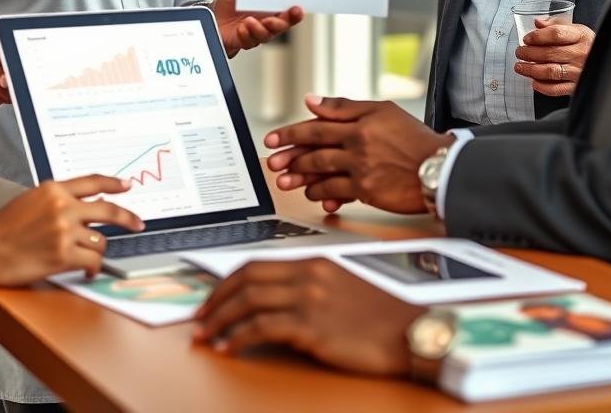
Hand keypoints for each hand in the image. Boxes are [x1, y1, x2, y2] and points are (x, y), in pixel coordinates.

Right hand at [0, 175, 144, 284]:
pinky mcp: (63, 254)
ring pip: (100, 240)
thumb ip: (58, 199)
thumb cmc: (3, 228)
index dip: (114, 184)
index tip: (127, 186)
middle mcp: (63, 207)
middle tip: (137, 224)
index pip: (93, 182)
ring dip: (95, 250)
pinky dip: (92, 268)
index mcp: (54, 189)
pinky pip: (92, 261)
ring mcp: (64, 230)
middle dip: (127, 218)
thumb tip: (86, 205)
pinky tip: (85, 271)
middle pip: (108, 210)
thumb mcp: (31, 199)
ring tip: (83, 256)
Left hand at [193, 258, 419, 375]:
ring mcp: (309, 299)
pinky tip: (230, 348)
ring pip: (248, 301)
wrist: (411, 330)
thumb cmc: (382, 314)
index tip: (214, 296)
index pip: (258, 264)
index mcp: (314, 261)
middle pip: (246, 278)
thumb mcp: (343, 287)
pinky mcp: (312, 327)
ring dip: (220, 318)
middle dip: (216, 297)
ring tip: (205, 334)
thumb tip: (279, 301)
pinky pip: (263, 328)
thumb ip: (311, 285)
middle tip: (200, 315)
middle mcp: (308, 274)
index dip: (229, 280)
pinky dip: (239, 337)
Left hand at [212, 0, 303, 57]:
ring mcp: (257, 32)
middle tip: (272, 19)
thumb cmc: (230, 4)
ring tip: (249, 21)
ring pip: (266, 36)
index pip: (289, 12)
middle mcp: (267, 21)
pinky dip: (246, 35)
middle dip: (281, 23)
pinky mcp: (244, 41)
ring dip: (259, 29)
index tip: (297, 8)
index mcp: (270, 8)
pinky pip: (249, 42)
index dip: (295, 12)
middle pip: (282, 26)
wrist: (213, 17)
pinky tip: (241, 29)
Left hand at [265, 95, 451, 214]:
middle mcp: (357, 145)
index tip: (272, 139)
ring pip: (322, 172)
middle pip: (314, 150)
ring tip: (285, 183)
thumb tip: (311, 101)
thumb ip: (345, 106)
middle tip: (272, 164)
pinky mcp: (368, 191)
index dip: (291, 133)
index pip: (316, 126)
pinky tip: (315, 196)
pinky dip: (323, 194)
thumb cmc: (416, 139)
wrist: (441, 167)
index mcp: (359, 123)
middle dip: (289, 158)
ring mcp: (362, 169)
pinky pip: (338, 192)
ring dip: (301, 178)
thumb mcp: (383, 111)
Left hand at [514, 20, 594, 96]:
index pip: (556, 34)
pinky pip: (557, 89)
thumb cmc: (586, 44)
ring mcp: (580, 71)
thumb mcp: (575, 29)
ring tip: (520, 67)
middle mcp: (582, 54)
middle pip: (550, 53)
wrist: (606, 62)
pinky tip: (534, 81)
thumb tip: (537, 23)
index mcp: (581, 36)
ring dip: (531, 70)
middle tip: (519, 53)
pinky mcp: (577, 86)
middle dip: (529, 53)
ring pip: (550, 71)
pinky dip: (542, 86)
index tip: (526, 39)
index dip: (538, 36)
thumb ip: (555, 24)